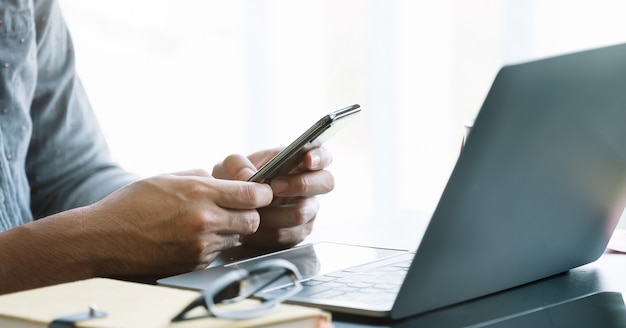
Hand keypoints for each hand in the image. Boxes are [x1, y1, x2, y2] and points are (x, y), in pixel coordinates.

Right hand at [82, 169, 272, 275]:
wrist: (103, 239)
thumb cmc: (132, 204)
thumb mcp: (168, 177)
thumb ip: (202, 178)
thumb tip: (224, 181)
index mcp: (200, 193)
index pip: (252, 195)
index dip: (263, 193)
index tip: (263, 192)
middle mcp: (205, 221)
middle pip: (252, 221)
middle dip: (251, 213)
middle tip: (239, 208)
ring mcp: (200, 246)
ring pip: (237, 238)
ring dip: (231, 230)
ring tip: (208, 222)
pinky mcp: (194, 264)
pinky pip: (218, 253)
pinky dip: (213, 245)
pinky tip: (193, 237)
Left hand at [213, 147, 334, 247]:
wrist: (226, 214)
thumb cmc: (234, 184)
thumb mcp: (229, 167)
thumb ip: (237, 165)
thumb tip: (249, 176)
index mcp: (298, 163)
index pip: (322, 155)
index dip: (320, 157)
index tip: (307, 160)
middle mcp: (308, 187)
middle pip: (326, 182)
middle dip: (301, 184)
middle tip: (275, 187)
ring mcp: (306, 210)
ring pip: (302, 213)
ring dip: (275, 213)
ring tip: (254, 212)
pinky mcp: (297, 233)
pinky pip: (289, 236)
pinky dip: (267, 234)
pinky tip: (251, 232)